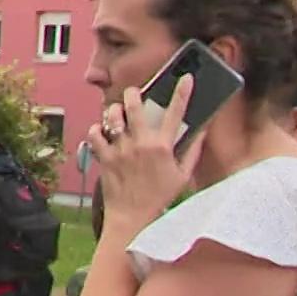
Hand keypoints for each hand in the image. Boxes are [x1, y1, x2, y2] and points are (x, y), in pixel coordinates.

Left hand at [83, 74, 202, 229]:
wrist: (132, 217)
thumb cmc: (159, 197)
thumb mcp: (182, 175)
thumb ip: (192, 151)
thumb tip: (202, 130)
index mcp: (163, 147)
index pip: (176, 113)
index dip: (182, 92)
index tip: (185, 78)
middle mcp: (141, 144)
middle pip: (135, 105)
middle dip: (133, 94)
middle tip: (133, 95)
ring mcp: (120, 150)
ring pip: (112, 116)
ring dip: (114, 111)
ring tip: (116, 115)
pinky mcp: (104, 158)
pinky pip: (94, 134)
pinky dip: (96, 129)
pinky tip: (101, 131)